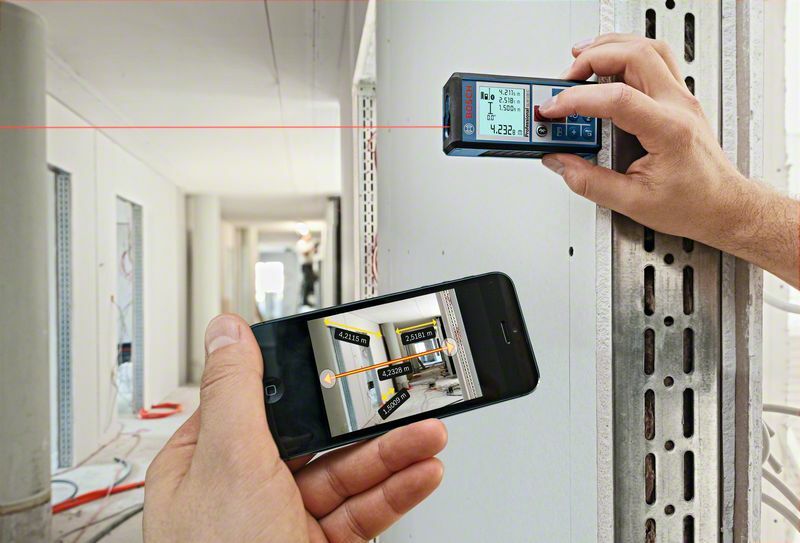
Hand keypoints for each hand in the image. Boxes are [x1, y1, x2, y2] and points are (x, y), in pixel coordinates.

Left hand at [144, 314, 447, 542]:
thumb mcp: (227, 462)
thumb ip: (235, 391)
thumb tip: (225, 331)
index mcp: (205, 462)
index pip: (255, 401)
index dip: (297, 379)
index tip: (336, 357)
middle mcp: (242, 490)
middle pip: (313, 436)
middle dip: (363, 420)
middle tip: (402, 396)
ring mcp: (283, 521)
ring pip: (347, 475)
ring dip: (392, 455)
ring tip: (430, 437)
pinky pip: (363, 511)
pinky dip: (395, 492)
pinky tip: (420, 473)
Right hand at [540, 33, 798, 287]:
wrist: (723, 206)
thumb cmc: (692, 204)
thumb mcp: (632, 202)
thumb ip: (589, 181)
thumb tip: (559, 162)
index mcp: (668, 130)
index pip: (618, 97)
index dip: (579, 99)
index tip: (555, 109)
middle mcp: (678, 105)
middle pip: (635, 55)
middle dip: (592, 59)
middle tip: (565, 80)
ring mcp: (681, 97)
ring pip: (647, 47)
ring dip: (610, 47)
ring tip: (580, 60)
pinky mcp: (678, 98)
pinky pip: (654, 57)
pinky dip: (625, 52)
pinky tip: (607, 62)